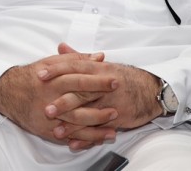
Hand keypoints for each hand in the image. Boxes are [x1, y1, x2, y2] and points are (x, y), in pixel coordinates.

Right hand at [0, 47, 117, 145]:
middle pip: (79, 103)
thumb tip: (99, 57)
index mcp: (53, 80)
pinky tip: (98, 139)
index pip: (79, 80)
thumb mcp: (51, 62)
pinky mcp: (47, 130)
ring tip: (113, 127)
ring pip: (75, 123)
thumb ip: (76, 59)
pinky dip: (84, 139)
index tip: (114, 80)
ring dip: (95, 126)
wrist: (8, 93)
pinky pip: (68, 137)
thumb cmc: (31, 76)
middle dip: (100, 106)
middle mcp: (51, 99)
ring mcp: (48, 117)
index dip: (98, 81)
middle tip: (118, 107)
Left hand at [42, 44, 163, 148]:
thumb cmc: (122, 77)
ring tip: (56, 132)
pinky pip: (100, 130)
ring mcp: (111, 103)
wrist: (150, 91)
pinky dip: (88, 138)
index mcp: (98, 69)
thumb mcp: (101, 65)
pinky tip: (74, 144)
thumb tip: (61, 47)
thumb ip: (78, 57)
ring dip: (72, 125)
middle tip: (45, 109)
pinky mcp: (118, 119)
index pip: (74, 67)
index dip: (57, 70)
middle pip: (81, 93)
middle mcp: (104, 86)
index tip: (40, 75)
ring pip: (90, 115)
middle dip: (63, 102)